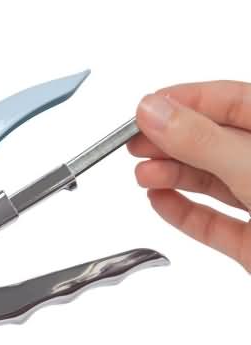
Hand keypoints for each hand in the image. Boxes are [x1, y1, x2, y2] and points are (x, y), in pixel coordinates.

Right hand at [128, 81, 250, 269]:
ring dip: (172, 177)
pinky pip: (212, 223)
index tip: (144, 110)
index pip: (229, 102)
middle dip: (170, 142)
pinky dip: (183, 213)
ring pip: (211, 182)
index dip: (182, 102)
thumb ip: (201, 140)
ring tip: (143, 175)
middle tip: (135, 144)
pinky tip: (161, 202)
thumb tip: (154, 112)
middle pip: (214, 142)